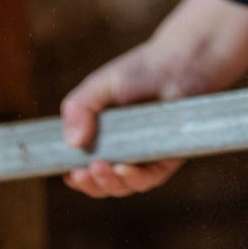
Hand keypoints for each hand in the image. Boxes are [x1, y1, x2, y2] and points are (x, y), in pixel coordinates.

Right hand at [60, 34, 193, 197]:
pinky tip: (124, 168)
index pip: (86, 169)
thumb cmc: (139, 71)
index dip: (77, 177)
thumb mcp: (99, 86)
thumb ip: (79, 108)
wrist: (179, 62)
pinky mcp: (167, 159)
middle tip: (81, 172)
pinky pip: (150, 178)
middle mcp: (124, 153)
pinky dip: (135, 178)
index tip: (68, 174)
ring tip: (99, 167)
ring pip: (125, 185)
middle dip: (91, 183)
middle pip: (103, 183)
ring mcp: (145, 158)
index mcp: (103, 139)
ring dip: (109, 182)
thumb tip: (71, 142)